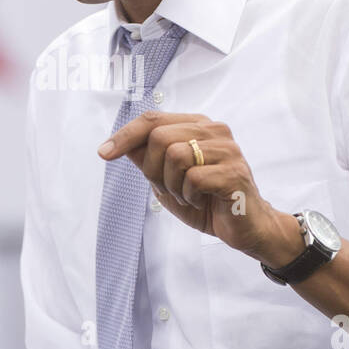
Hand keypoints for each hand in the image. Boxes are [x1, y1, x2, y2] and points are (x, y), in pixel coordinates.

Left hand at [97, 111, 303, 266]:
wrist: (245, 229)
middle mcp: (214, 130)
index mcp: (198, 126)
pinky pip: (193, 178)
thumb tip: (118, 144)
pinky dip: (188, 196)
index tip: (103, 153)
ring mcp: (227, 150)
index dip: (124, 135)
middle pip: (160, 137)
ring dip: (172, 184)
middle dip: (153, 170)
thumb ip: (147, 160)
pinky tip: (201, 202)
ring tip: (187, 196)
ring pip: (175, 155)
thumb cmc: (208, 202)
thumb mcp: (168, 180)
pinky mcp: (235, 172)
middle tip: (168, 189)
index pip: (153, 119)